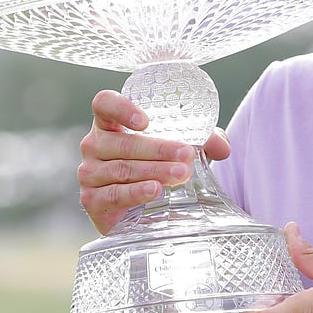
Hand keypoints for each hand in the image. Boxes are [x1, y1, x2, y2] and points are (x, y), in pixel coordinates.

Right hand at [77, 90, 231, 234]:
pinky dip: (137, 192)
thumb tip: (223, 147)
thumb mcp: (179, 148)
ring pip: (123, 169)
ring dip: (154, 170)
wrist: (139, 209)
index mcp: (110, 123)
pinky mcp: (92, 199)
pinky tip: (155, 190)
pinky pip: (115, 194)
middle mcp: (94, 144)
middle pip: (123, 143)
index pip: (104, 104)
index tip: (146, 121)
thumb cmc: (155, 166)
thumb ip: (203, 141)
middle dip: (159, 149)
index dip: (121, 108)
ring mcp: (89, 172)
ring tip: (181, 174)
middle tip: (187, 154)